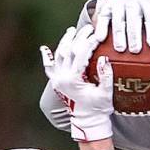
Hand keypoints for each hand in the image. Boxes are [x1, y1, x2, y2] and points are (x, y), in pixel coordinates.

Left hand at [40, 25, 112, 142]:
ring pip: (58, 55)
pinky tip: (44, 49)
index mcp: (73, 80)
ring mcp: (57, 80)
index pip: (81, 54)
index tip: (98, 34)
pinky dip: (46, 58)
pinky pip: (49, 68)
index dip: (90, 42)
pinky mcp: (56, 83)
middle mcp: (62, 78)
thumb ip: (105, 76)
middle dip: (79, 37)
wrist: (88, 122)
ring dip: (65, 41)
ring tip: (72, 30)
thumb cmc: (99, 109)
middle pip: (69, 50)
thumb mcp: (105, 93)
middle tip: (89, 27)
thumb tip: (103, 58)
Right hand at [93, 0, 149, 53]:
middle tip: (136, 50)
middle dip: (135, 34)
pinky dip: (101, 28)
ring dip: (119, 34)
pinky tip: (100, 39)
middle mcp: (133, 1)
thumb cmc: (144, 10)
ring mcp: (118, 4)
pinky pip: (103, 18)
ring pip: (118, 19)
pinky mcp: (106, 9)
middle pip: (134, 17)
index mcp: (147, 2)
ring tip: (120, 49)